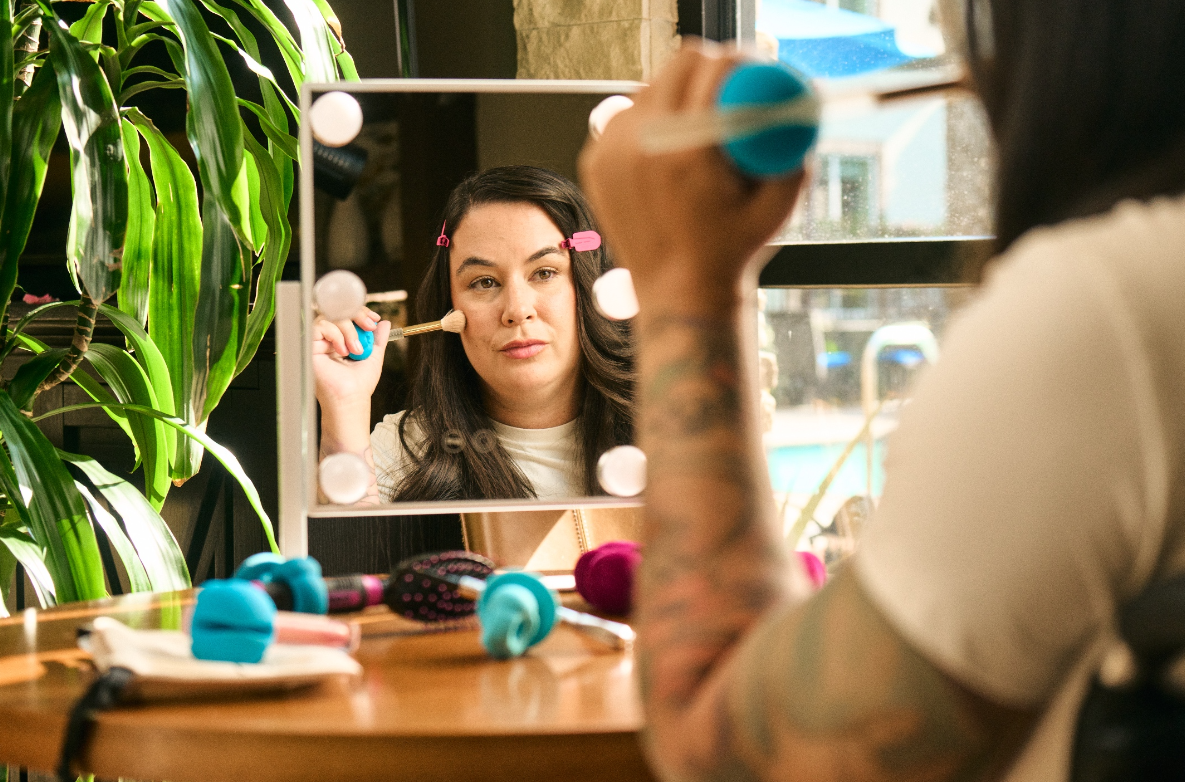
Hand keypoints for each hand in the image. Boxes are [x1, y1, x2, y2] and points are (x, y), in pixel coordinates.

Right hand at [312, 309, 388, 412]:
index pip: (347, 315)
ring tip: (356, 349)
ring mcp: (318, 343)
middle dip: (357, 315)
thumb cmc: (360, 384)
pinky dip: (336, 335)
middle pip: (338, 311)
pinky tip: (342, 351)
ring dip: (348, 330)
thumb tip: (385, 323)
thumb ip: (378, 339)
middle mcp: (328, 340)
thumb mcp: (374, 356)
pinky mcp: (309, 346)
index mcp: (342, 340)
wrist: (351, 397)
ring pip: (330, 317)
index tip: (374, 319)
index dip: (361, 312)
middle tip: (369, 327)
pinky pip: (320, 326)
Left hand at [578, 43, 804, 310]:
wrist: (678, 294)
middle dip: (708, 67)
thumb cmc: (731, 254)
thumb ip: (794, 154)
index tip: (751, 70)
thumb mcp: (778, 205)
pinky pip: (624, 119)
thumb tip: (799, 110)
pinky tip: (667, 144)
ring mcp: (612, 152)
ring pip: (648, 89)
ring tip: (699, 121)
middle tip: (728, 86)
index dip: (738, 60)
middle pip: (678, 66)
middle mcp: (643, 144)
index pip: (713, 68)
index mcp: (689, 149)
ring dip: (676, 93)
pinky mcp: (596, 163)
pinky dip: (646, 121)